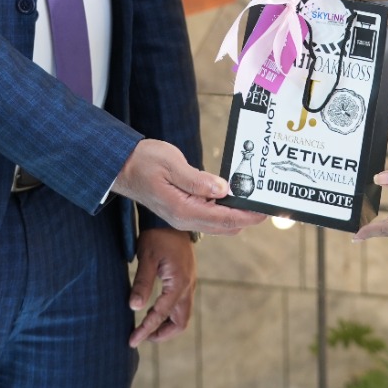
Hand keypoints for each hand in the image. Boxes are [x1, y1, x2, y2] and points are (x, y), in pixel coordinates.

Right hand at [111, 139, 265, 234]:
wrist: (120, 167)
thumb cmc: (142, 161)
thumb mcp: (171, 164)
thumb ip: (198, 179)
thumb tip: (224, 189)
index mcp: (183, 210)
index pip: (223, 218)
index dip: (246, 216)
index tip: (265, 212)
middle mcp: (184, 219)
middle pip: (224, 226)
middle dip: (246, 218)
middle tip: (267, 206)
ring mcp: (182, 217)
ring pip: (217, 223)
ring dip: (236, 215)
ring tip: (254, 201)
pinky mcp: (181, 210)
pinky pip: (208, 215)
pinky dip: (224, 209)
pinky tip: (232, 196)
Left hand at [128, 228, 194, 346]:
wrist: (172, 218)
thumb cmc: (158, 236)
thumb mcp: (147, 257)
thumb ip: (142, 283)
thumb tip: (134, 308)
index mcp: (179, 282)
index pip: (161, 314)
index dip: (146, 329)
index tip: (132, 341)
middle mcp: (188, 286)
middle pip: (180, 322)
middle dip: (162, 334)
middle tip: (141, 337)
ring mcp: (190, 283)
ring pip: (183, 315)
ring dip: (166, 325)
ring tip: (147, 328)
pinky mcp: (187, 279)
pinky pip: (182, 304)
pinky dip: (170, 314)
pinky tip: (155, 311)